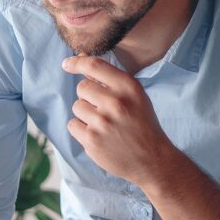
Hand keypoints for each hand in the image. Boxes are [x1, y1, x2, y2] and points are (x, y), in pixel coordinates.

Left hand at [61, 55, 176, 186]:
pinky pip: (72, 125)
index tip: (67, 64)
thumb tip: (80, 59)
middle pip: (82, 87)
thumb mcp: (135, 97)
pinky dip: (81, 130)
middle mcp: (115, 102)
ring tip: (104, 125)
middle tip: (105, 110)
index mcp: (128, 87)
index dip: (77, 62)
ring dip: (86, 115)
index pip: (94, 66)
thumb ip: (110, 80)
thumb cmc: (142, 124)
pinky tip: (98, 136)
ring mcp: (102, 122)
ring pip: (77, 107)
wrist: (152, 159)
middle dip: (89, 97)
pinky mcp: (92, 140)